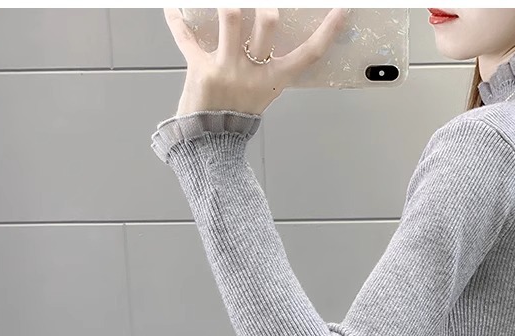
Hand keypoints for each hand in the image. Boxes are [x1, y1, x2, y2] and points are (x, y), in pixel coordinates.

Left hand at [164, 7, 348, 116]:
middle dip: (266, 3)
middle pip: (268, 23)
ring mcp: (227, 69)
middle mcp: (252, 72)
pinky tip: (173, 6)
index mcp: (273, 79)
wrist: (209, 142)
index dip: (327, 31)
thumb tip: (269, 29)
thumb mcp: (261, 91)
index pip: (308, 54)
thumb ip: (266, 65)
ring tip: (228, 3)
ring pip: (230, 18)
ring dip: (228, 2)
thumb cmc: (235, 115)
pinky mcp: (200, 69)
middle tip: (261, 3)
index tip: (341, 9)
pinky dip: (177, 19)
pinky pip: (186, 37)